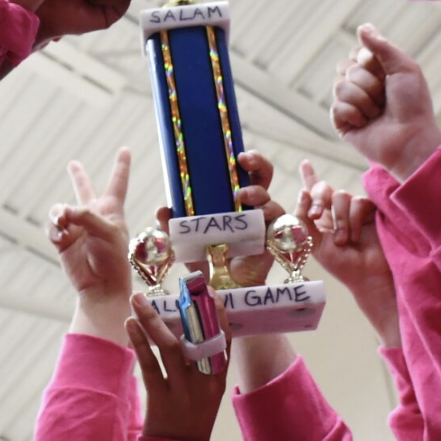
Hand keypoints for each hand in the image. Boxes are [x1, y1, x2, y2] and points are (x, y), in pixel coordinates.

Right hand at [49, 148, 133, 301]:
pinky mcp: (63, 240)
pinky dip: (55, 229)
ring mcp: (77, 227)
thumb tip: (61, 212)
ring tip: (63, 221)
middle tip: (73, 164)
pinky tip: (61, 236)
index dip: (121, 165)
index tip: (125, 149)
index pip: (118, 182)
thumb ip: (85, 216)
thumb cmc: (112, 259)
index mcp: (111, 210)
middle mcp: (93, 216)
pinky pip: (52, 226)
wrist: (99, 286)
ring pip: (61, 209)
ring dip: (60, 213)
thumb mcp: (106, 231)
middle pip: (85, 190)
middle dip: (78, 177)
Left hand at [128, 293, 227, 440]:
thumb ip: (201, 365)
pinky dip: (140, 342)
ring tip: (137, 300)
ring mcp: (183, 392)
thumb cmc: (190, 419)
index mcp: (218, 380)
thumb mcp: (206, 393)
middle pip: (196, 339)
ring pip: (170, 348)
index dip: (218, 315)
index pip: (224, 341)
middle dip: (184, 310)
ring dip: (152, 320)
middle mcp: (204, 384)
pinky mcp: (160, 400)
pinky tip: (130, 325)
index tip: (209, 292)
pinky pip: (150, 366)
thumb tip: (187, 327)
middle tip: (170, 287)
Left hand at [152, 151, 281, 288]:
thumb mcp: (185, 240)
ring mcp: (265, 221)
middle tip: (244, 160)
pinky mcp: (272, 237)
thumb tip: (162, 209)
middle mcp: (252, 207)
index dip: (245, 159)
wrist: (221, 286)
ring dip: (257, 192)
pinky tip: (257, 216)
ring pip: (269, 197)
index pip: (243, 172)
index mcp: (232, 200)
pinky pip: (278, 219)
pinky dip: (269, 214)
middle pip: (264, 175)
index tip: (236, 154)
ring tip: (242, 197)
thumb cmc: (205, 259)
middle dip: (258, 162)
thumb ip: (173, 225)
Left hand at [296, 161, 398, 346]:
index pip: (314, 194)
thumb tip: (302, 192)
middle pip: (324, 188)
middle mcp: (338, 211)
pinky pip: (358, 202)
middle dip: (317, 199)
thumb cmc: (342, 265)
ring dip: (339, 219)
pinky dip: (353, 219)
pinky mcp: (372, 210)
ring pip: (340, 195)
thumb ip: (305, 220)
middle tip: (317, 216)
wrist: (367, 276)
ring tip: (343, 241)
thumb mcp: (316, 244)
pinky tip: (356, 236)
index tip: (305, 163)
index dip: (310, 177)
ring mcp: (355, 210)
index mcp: (322, 219)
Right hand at [333, 24, 440, 179]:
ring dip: (364, 100)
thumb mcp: (404, 67)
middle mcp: (360, 85)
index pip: (356, 52)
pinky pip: (336, 107)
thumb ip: (382, 46)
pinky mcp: (342, 122)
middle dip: (368, 82)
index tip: (386, 72)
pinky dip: (355, 114)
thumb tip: (362, 27)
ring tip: (378, 113)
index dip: (368, 60)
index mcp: (375, 70)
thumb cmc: (413, 105)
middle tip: (385, 97)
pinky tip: (367, 124)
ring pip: (339, 86)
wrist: (410, 138)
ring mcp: (350, 103)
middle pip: (345, 67)